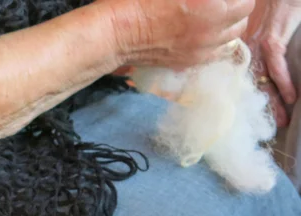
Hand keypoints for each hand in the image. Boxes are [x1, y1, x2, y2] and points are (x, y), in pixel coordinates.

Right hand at [111, 0, 254, 68]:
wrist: (118, 32)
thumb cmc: (141, 0)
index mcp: (212, 5)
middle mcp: (212, 30)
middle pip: (243, 18)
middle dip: (238, 5)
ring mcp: (201, 50)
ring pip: (233, 38)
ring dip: (229, 25)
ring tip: (215, 16)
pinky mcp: (190, 62)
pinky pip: (217, 54)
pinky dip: (218, 43)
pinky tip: (205, 33)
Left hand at [244, 0, 300, 125]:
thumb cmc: (278, 8)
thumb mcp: (269, 34)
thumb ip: (268, 54)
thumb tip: (272, 78)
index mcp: (245, 51)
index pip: (246, 81)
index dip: (252, 101)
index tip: (258, 119)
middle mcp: (247, 51)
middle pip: (254, 86)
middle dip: (264, 108)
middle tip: (272, 129)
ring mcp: (258, 45)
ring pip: (264, 80)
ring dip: (275, 102)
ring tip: (283, 120)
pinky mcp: (271, 39)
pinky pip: (276, 66)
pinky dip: (283, 82)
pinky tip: (291, 97)